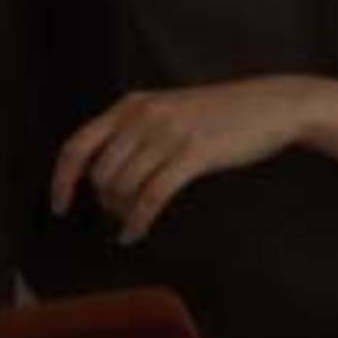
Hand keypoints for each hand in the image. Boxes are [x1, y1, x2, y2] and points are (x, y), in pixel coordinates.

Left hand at [51, 78, 325, 243]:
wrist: (276, 105)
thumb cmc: (225, 113)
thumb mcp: (170, 109)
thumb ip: (135, 130)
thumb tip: (105, 175)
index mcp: (133, 105)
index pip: (78, 146)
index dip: (62, 181)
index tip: (61, 206)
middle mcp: (145, 116)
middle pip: (101, 174)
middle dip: (105, 202)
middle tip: (122, 213)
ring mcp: (170, 133)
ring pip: (124, 187)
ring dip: (123, 212)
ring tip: (135, 221)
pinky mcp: (194, 153)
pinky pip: (152, 196)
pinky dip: (139, 220)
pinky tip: (137, 232)